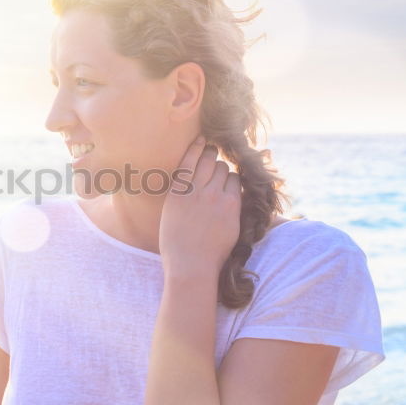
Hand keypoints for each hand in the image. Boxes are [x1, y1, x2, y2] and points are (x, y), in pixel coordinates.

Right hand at [159, 135, 242, 275]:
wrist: (191, 265)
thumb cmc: (176, 244)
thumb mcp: (169, 213)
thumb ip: (180, 193)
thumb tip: (191, 178)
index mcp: (177, 191)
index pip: (189, 158)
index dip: (197, 146)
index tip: (202, 139)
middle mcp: (196, 190)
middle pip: (210, 159)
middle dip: (212, 157)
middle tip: (214, 159)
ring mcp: (214, 198)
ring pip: (225, 170)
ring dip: (224, 172)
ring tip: (221, 180)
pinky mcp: (231, 207)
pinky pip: (236, 184)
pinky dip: (233, 184)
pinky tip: (230, 188)